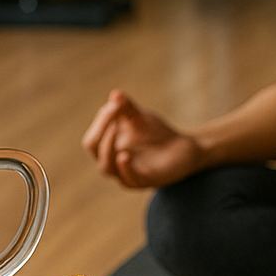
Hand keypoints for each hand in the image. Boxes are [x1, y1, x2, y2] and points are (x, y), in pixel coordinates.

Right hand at [80, 90, 204, 188]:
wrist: (183, 148)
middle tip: (113, 111)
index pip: (93, 138)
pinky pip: (129, 179)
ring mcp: (128, 174)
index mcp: (108, 149)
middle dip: (101, 129)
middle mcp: (113, 164)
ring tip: (115, 128)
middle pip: (95, 150)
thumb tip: (115, 94)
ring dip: (108, 147)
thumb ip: (127, 107)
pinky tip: (124, 155)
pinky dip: (124, 168)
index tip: (114, 104)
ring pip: (107, 167)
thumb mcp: (140, 117)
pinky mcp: (145, 180)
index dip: (100, 121)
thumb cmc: (155, 133)